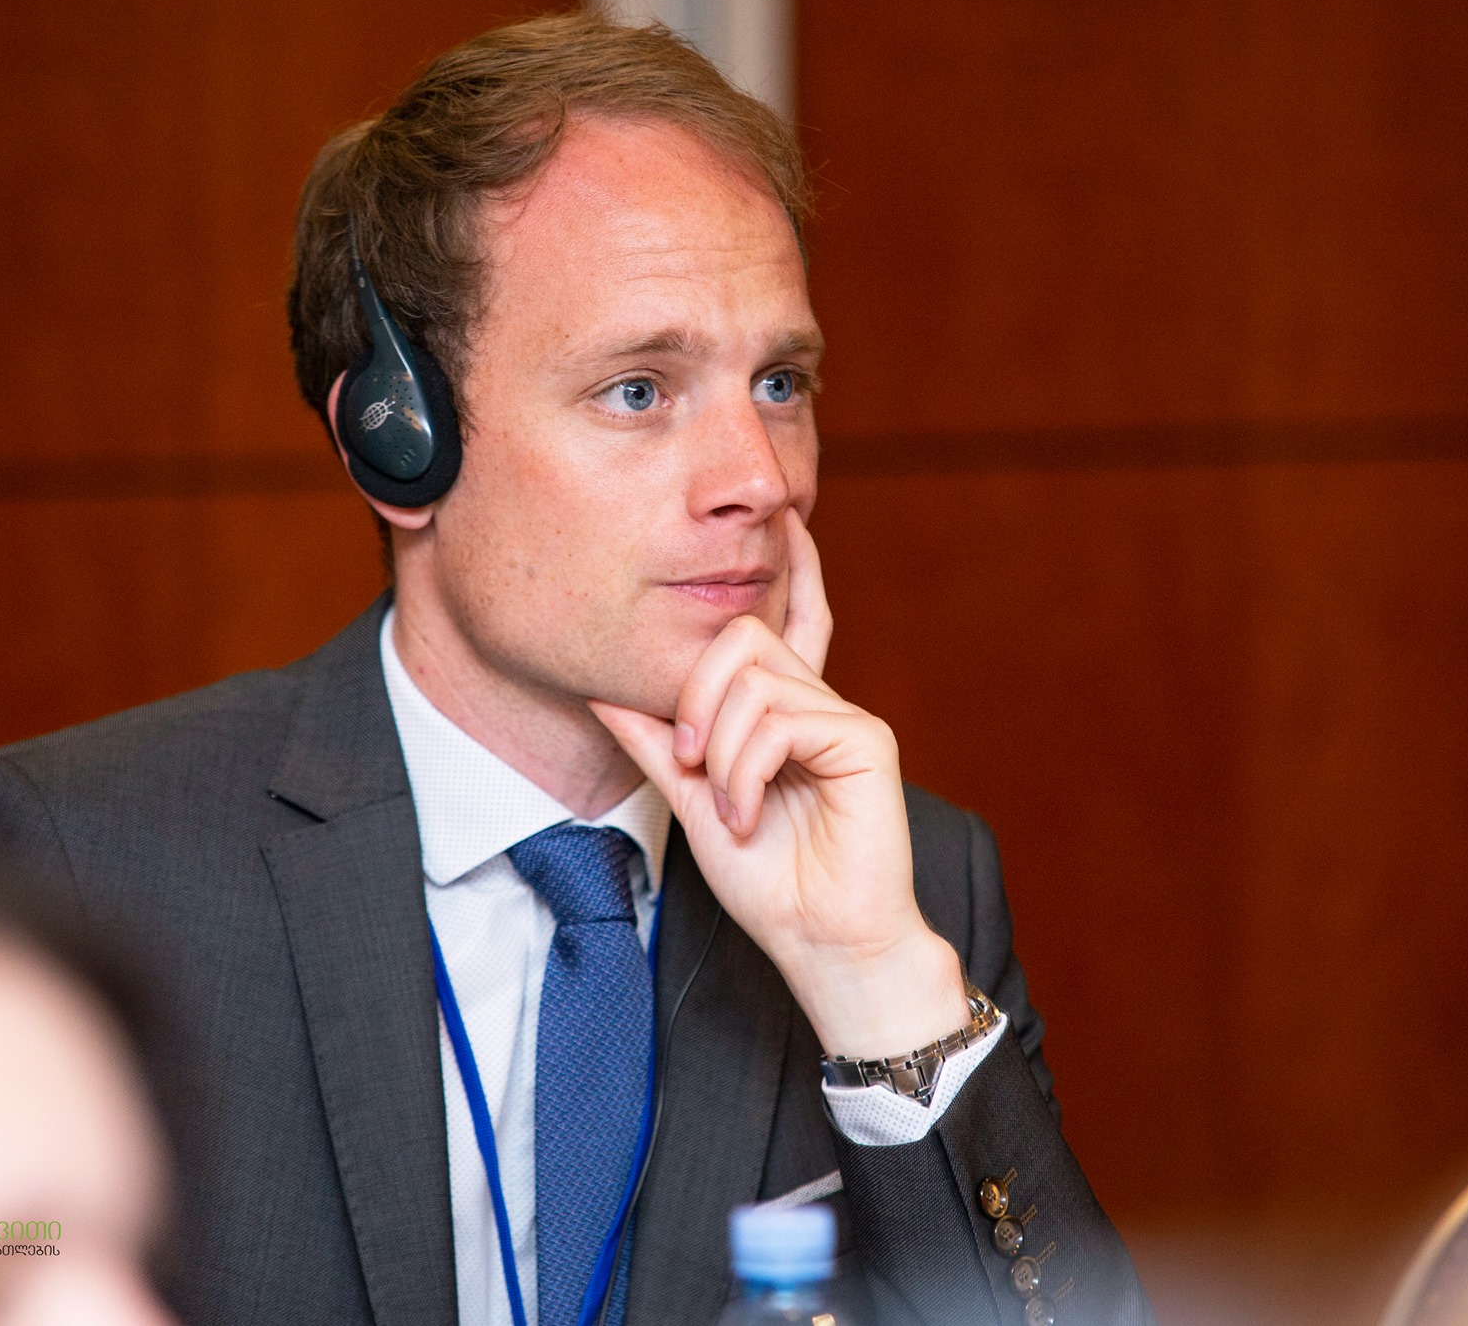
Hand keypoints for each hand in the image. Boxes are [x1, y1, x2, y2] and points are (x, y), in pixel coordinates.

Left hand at [590, 509, 967, 1057]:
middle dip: (696, 695)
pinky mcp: (865, 740)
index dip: (795, 568)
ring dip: (718, 750)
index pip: (792, 619)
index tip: (792, 524)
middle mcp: (819, 702)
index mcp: (787, 711)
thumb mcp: (690, 800)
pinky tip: (747, 812)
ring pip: (754, 679)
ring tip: (726, 806)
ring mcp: (845, 718)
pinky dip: (745, 769)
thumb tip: (603, 688)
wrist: (822, 943)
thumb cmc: (770, 882)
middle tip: (688, 762)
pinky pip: (781, 719)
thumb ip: (654, 742)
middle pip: (743, 634)